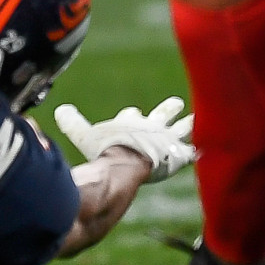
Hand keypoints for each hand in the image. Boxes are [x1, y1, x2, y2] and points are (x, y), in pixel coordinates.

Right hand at [56, 96, 196, 181]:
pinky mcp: (179, 156)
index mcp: (130, 121)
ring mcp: (167, 141)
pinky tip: (204, 151)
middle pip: (162, 115)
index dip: (133, 115)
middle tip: (176, 103)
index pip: (133, 115)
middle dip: (168, 110)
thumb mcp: (82, 133)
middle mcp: (152, 128)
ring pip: (182, 130)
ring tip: (196, 120)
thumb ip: (71, 122)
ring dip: (189, 125)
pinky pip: (192, 153)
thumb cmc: (104, 148)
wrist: (127, 161)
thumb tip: (59, 110)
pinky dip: (198, 152)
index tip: (135, 112)